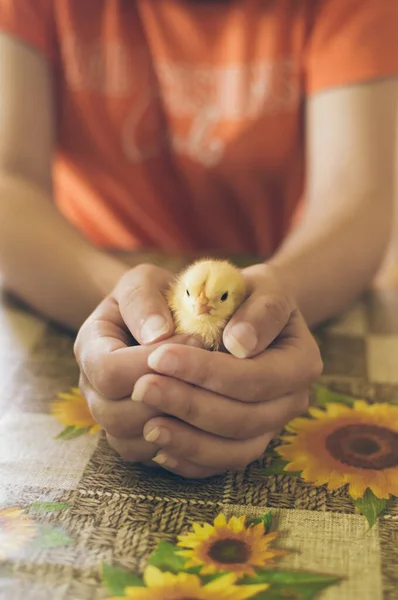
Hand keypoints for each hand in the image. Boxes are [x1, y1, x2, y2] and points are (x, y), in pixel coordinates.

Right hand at [74, 264, 200, 464]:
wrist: (155, 320)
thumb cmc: (153, 297)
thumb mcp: (145, 281)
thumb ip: (145, 300)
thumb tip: (157, 335)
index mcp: (90, 347)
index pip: (109, 371)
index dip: (153, 362)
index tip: (197, 340)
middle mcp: (92, 389)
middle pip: (116, 415)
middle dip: (169, 397)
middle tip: (210, 375)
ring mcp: (110, 418)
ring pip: (133, 442)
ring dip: (178, 423)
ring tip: (210, 394)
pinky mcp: (133, 439)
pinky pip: (152, 457)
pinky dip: (182, 443)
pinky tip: (207, 416)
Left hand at [130, 263, 322, 477]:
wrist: (244, 314)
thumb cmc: (245, 294)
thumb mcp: (257, 284)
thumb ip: (258, 308)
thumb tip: (240, 344)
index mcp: (301, 360)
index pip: (254, 377)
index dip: (207, 372)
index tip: (159, 356)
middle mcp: (292, 400)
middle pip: (245, 418)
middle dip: (190, 405)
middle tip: (142, 388)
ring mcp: (271, 426)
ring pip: (235, 450)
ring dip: (188, 440)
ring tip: (147, 424)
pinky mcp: (248, 442)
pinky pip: (222, 465)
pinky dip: (191, 460)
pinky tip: (159, 446)